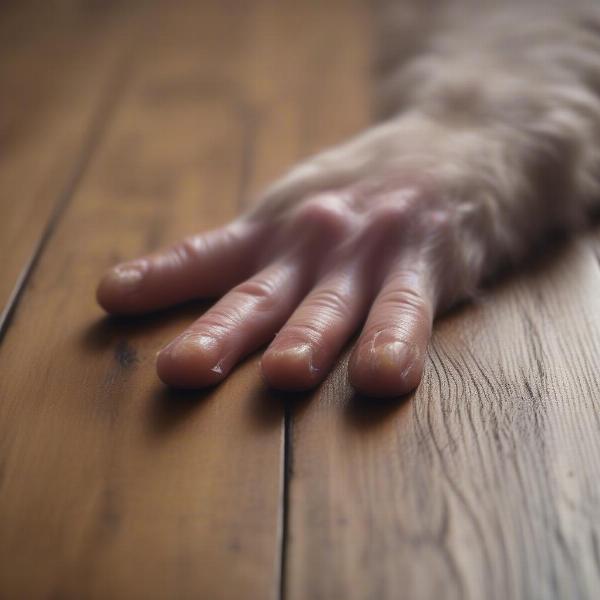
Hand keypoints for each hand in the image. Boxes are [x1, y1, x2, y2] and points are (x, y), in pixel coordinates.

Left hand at [97, 120, 473, 396]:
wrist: (461, 142)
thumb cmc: (368, 189)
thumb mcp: (304, 204)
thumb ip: (257, 249)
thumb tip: (193, 285)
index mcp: (279, 227)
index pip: (210, 255)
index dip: (161, 277)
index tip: (114, 296)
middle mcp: (316, 240)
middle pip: (262, 296)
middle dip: (224, 334)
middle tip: (183, 370)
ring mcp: (371, 252)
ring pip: (332, 306)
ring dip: (308, 339)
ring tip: (286, 374)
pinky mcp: (427, 264)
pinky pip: (408, 309)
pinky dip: (398, 341)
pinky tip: (389, 376)